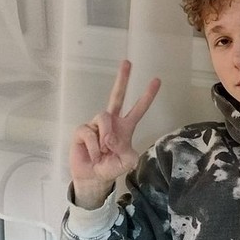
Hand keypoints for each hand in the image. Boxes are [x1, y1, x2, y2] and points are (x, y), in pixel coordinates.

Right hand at [70, 60, 160, 208]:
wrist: (94, 177)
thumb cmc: (112, 166)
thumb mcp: (127, 162)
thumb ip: (126, 151)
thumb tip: (110, 139)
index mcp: (126, 126)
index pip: (139, 108)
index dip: (148, 95)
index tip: (157, 80)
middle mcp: (112, 121)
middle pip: (117, 96)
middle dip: (122, 79)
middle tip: (128, 62)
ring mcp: (96, 124)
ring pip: (103, 118)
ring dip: (105, 137)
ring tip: (104, 151)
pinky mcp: (82, 130)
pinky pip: (89, 133)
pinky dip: (93, 147)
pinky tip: (93, 154)